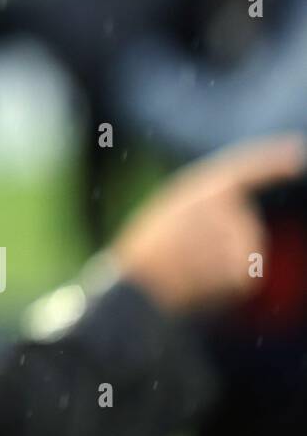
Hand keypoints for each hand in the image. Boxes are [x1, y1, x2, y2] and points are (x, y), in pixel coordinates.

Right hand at [110, 132, 306, 313]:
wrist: (143, 284)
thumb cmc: (149, 247)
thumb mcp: (171, 208)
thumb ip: (206, 201)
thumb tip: (238, 208)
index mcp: (211, 189)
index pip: (251, 169)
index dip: (273, 159)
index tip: (294, 151)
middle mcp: (235, 211)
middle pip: (242, 223)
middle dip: (219, 237)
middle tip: (183, 246)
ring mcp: (244, 243)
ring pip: (241, 251)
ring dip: (219, 260)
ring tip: (187, 263)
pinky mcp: (247, 272)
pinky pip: (240, 275)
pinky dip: (223, 281)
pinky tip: (199, 280)